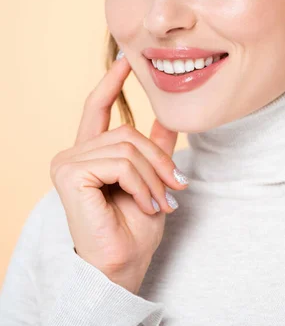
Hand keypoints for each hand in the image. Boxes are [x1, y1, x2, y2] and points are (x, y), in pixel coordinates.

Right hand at [49, 54, 187, 293]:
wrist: (123, 267)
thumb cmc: (134, 230)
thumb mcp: (152, 179)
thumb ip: (154, 148)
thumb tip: (169, 119)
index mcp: (90, 154)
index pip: (98, 108)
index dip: (113, 82)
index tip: (127, 59)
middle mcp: (72, 154)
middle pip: (126, 130)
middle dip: (158, 159)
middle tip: (176, 187)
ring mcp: (67, 163)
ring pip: (127, 146)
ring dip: (153, 176)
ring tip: (161, 202)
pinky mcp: (70, 174)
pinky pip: (120, 162)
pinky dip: (141, 183)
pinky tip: (144, 203)